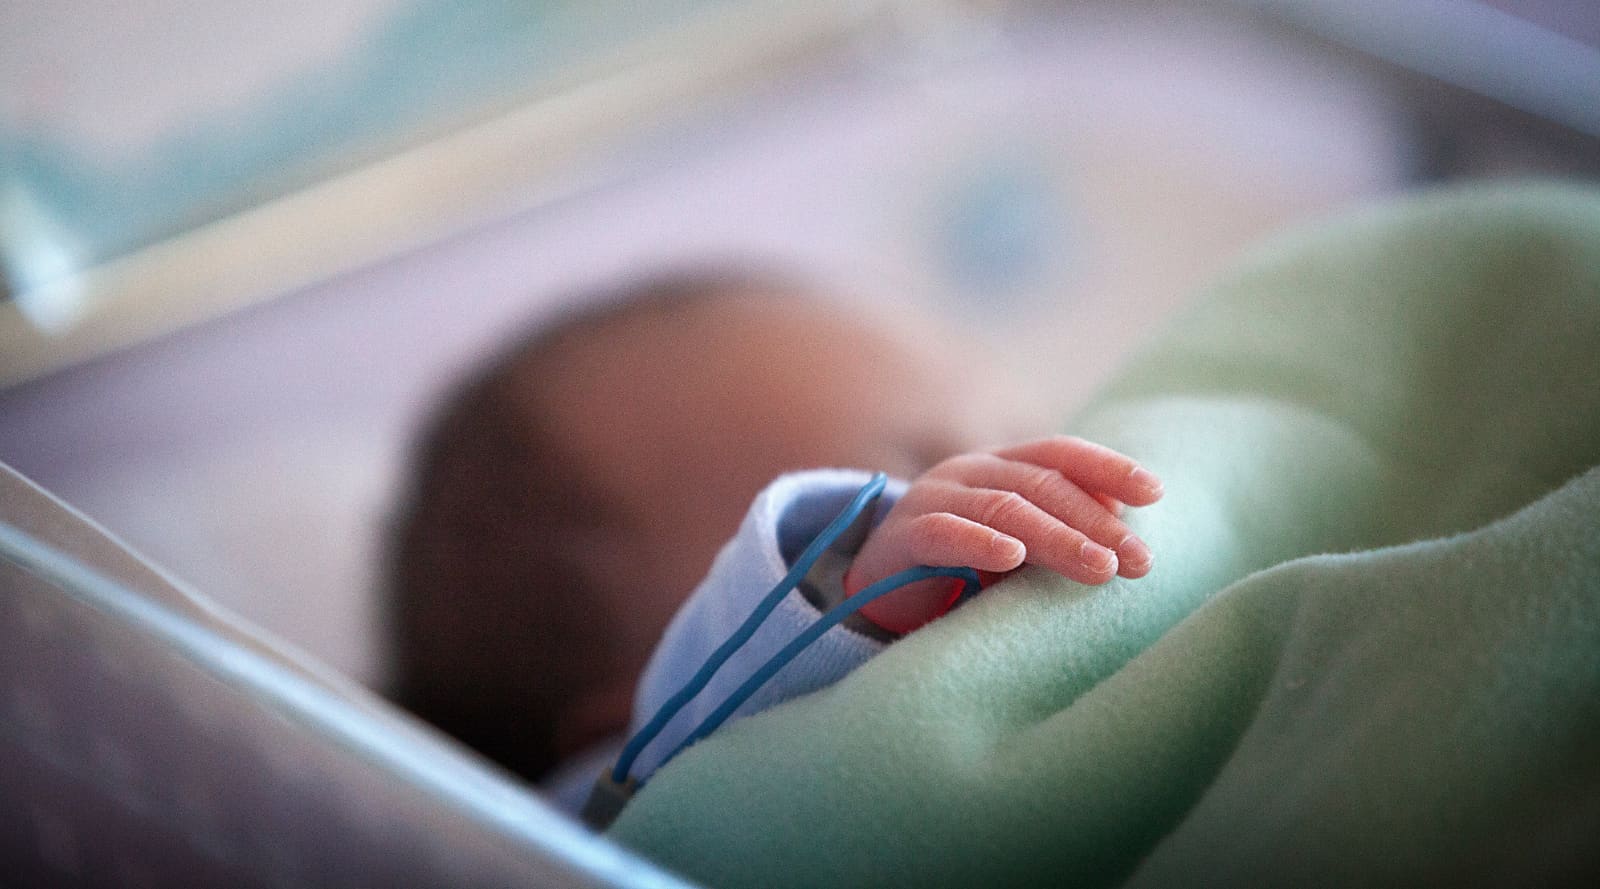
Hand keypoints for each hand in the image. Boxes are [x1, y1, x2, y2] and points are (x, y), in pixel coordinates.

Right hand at [845, 436, 1163, 633]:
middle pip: (1041, 485)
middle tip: (1137, 560)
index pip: (1059, 453)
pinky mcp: (902, 536)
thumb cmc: (962, 566)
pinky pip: (943, 533)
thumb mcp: (1018, 542)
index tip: (1155, 493)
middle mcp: (970, 471)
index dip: (1107, 468)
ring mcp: (933, 498)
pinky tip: (1011, 557)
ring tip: (1099, 569)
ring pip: (1004, 509)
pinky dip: (979, 542)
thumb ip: (1059, 525)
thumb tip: (1121, 519)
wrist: (878, 587)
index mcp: (1001, 466)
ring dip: (1057, 539)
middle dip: (1095, 522)